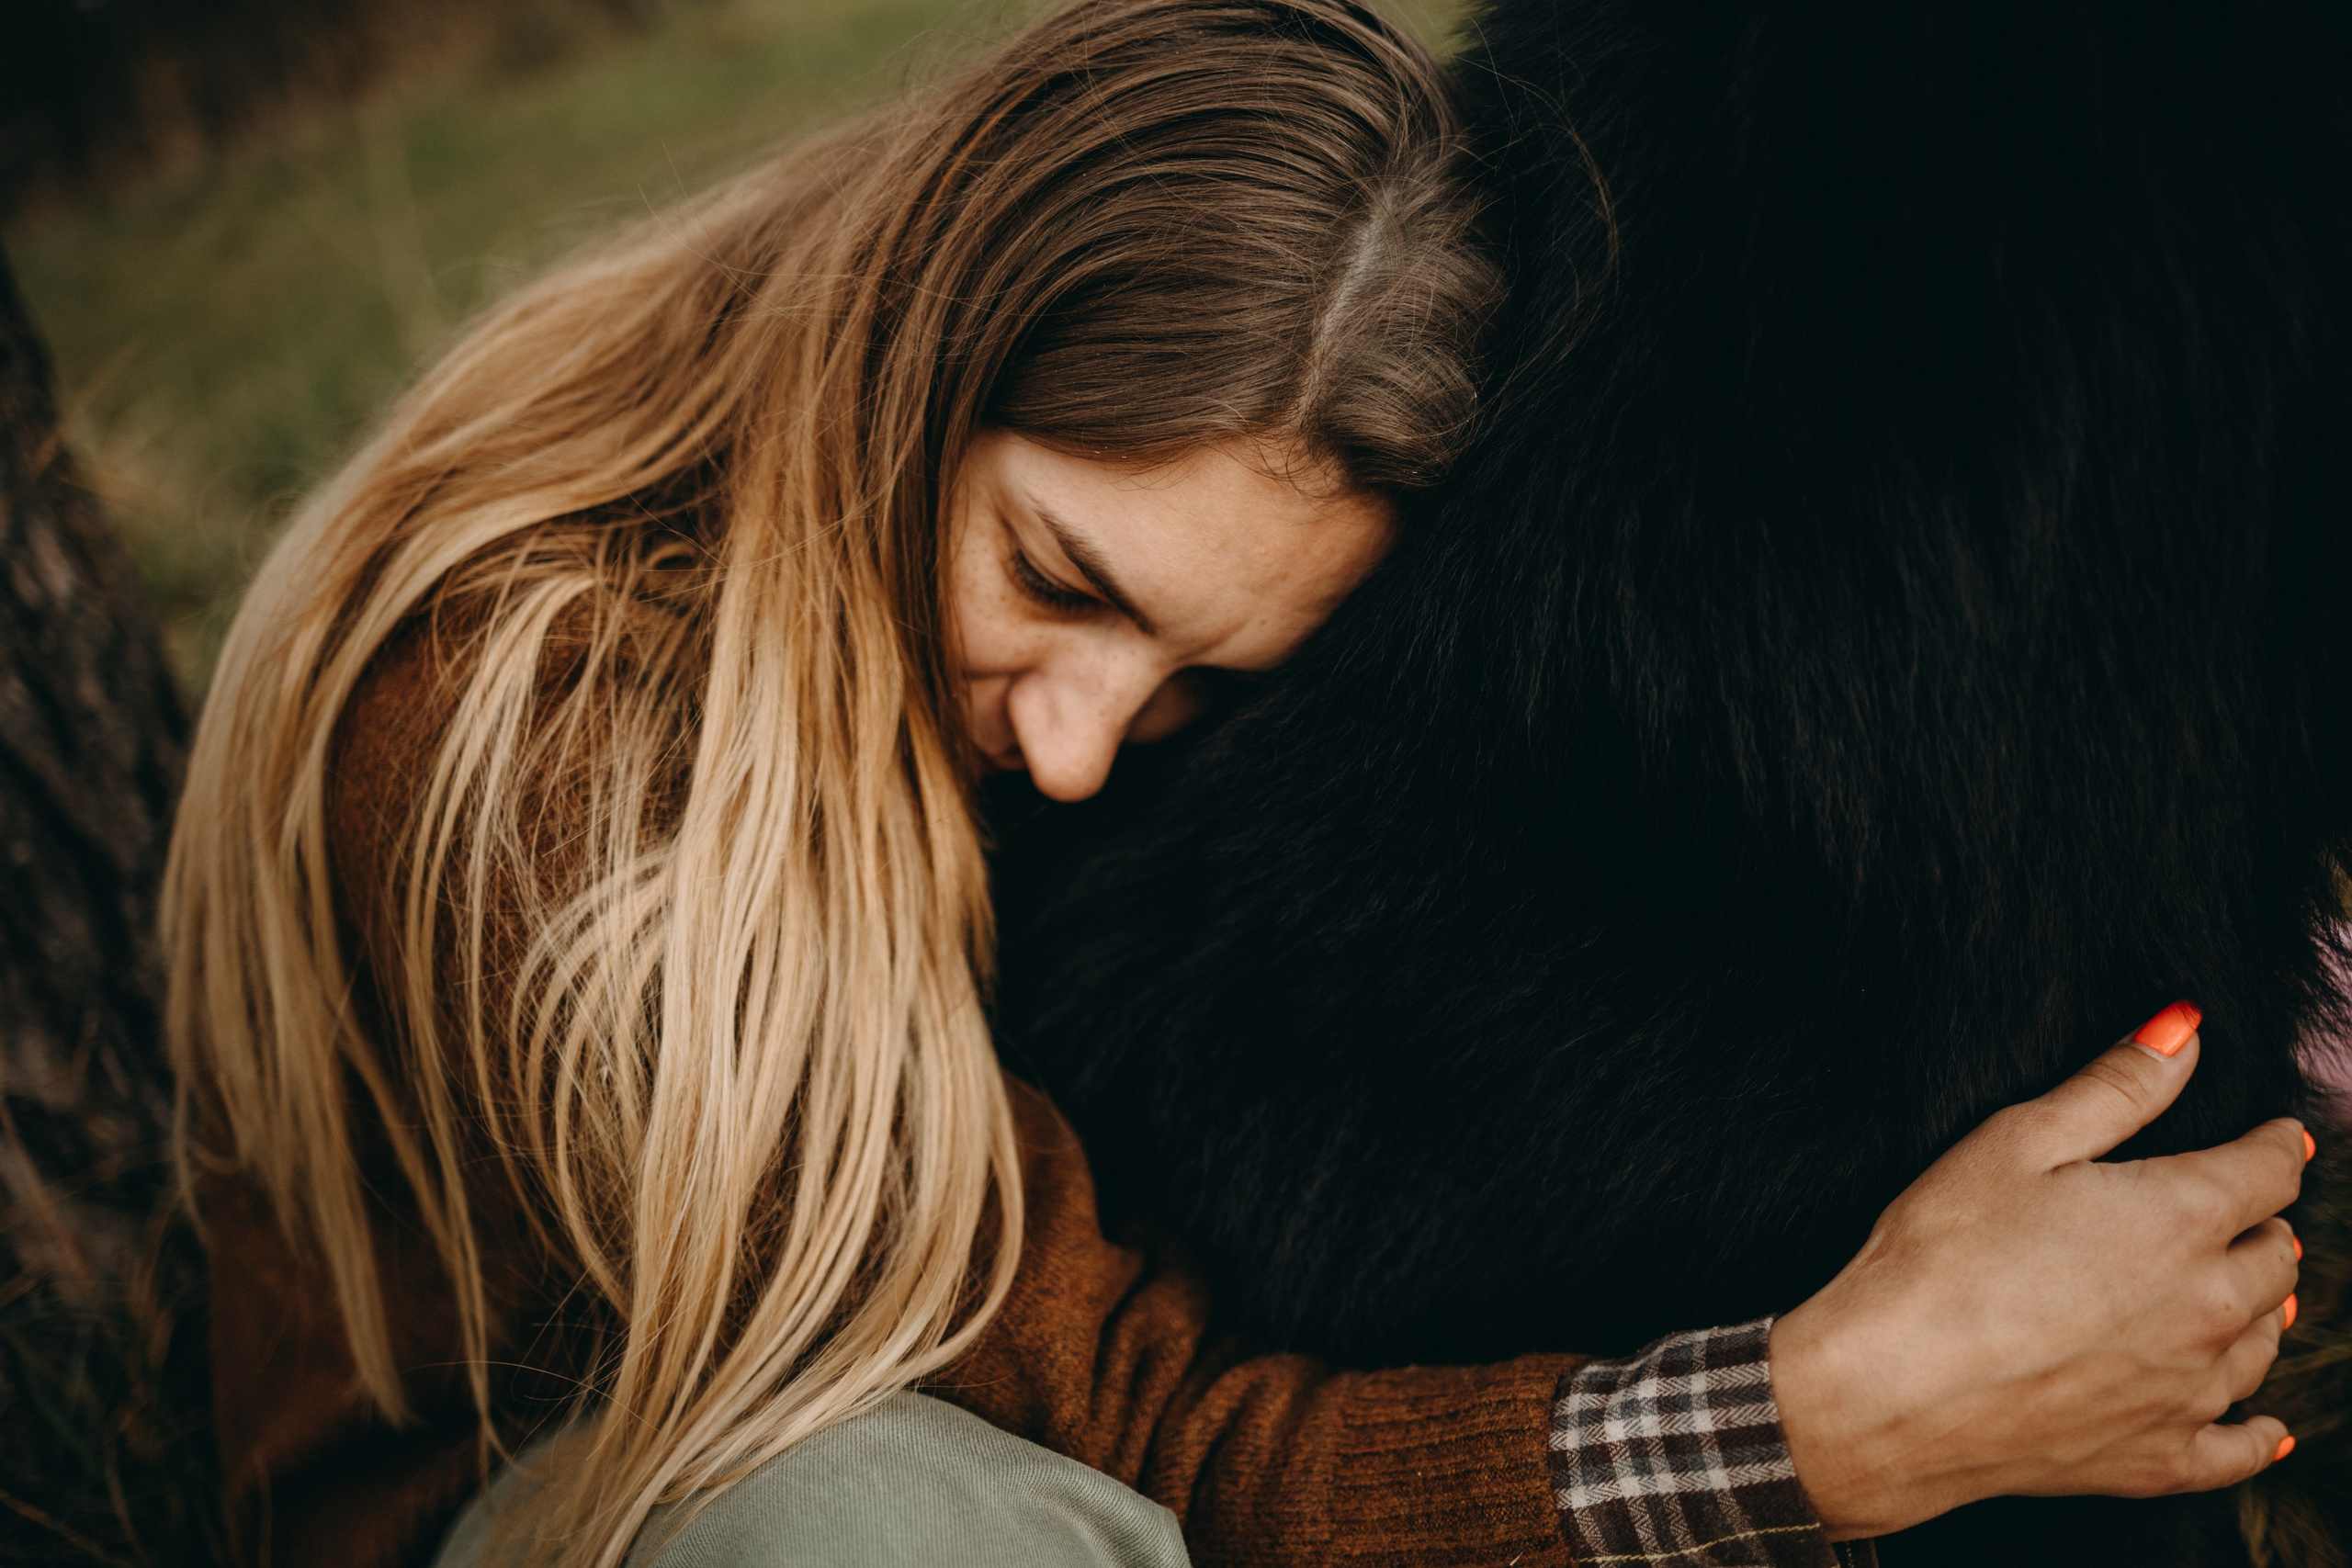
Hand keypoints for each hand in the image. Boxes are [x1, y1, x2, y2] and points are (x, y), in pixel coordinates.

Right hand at [1771, 1007, 2306, 1539]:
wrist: (1890, 1390)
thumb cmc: (1940, 1253)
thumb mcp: (2017, 1140)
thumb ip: (2116, 1086)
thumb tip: (2186, 1033)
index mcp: (2181, 1218)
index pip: (2268, 1171)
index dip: (2271, 1145)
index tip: (2270, 1137)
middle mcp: (2209, 1307)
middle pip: (2277, 1258)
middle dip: (2263, 1225)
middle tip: (2240, 1211)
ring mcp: (2188, 1390)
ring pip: (2264, 1341)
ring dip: (2260, 1309)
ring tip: (2243, 1294)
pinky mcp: (2157, 1459)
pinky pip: (2239, 1448)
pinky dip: (2257, 1432)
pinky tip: (2263, 1426)